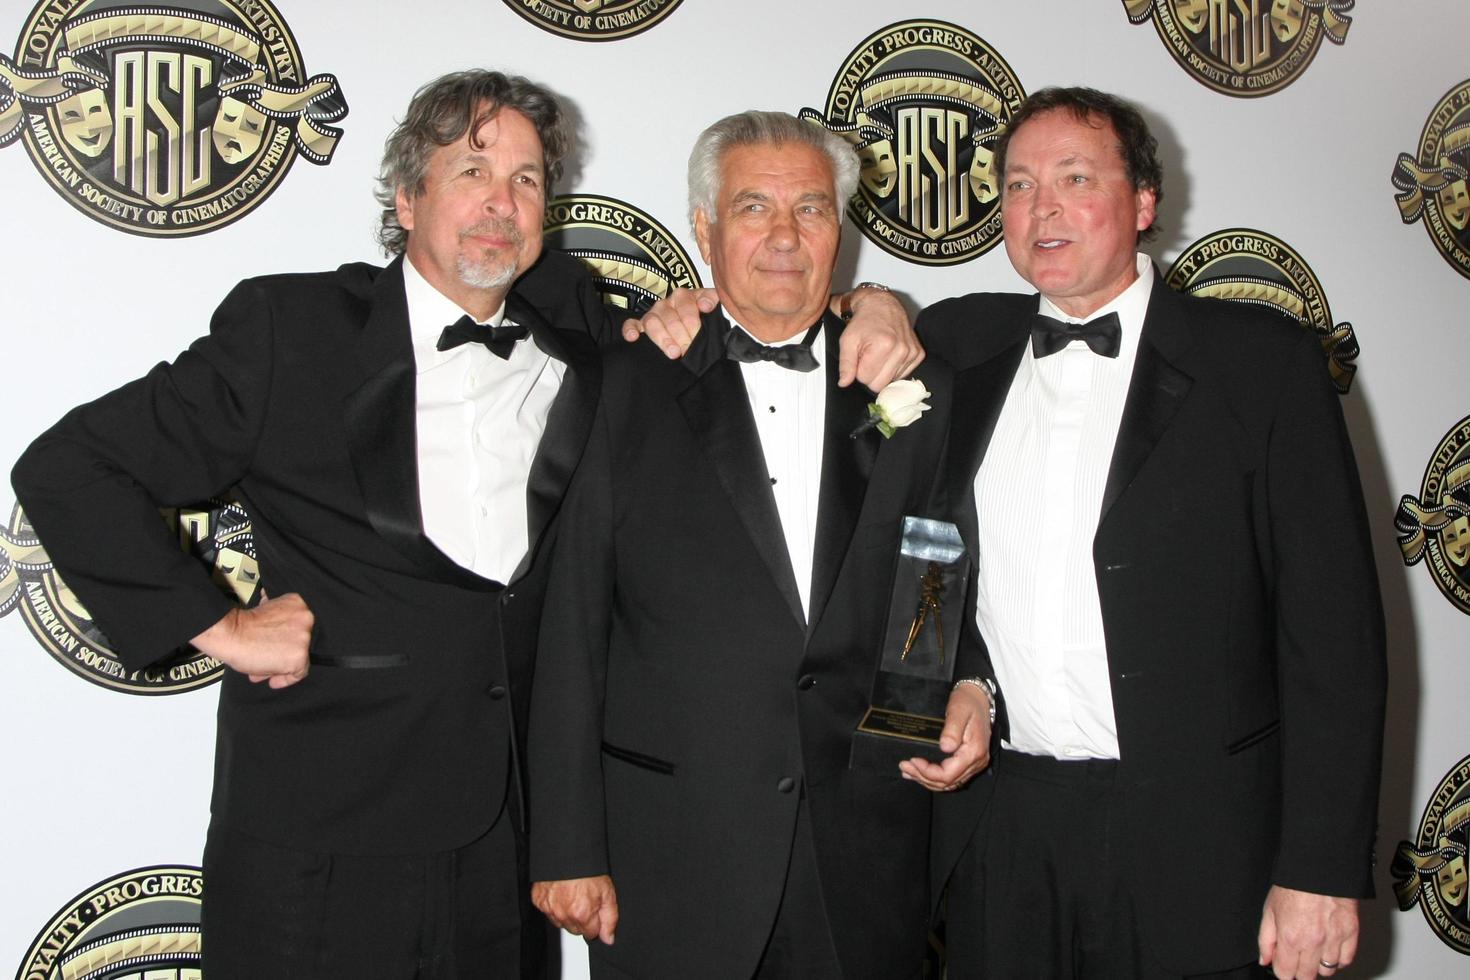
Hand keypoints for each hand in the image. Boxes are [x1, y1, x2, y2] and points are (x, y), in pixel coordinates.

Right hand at [191, 592, 312, 688]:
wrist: (231, 634)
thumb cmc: (242, 625)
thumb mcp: (267, 614)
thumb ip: (280, 623)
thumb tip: (280, 641)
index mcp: (299, 604)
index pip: (301, 628)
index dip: (288, 641)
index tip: (281, 650)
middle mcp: (306, 619)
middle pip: (300, 644)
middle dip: (281, 655)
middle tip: (268, 662)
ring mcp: (304, 638)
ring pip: (298, 659)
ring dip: (280, 667)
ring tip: (263, 672)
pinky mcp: (299, 656)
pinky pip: (298, 673)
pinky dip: (285, 679)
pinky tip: (273, 681)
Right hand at [532, 875, 618, 944]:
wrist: (568, 852)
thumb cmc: (588, 869)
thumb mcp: (607, 892)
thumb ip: (610, 918)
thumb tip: (608, 938)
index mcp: (582, 914)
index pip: (591, 933)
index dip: (595, 922)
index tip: (595, 910)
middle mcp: (563, 914)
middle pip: (576, 930)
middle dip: (582, 919)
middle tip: (585, 900)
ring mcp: (549, 908)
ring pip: (561, 922)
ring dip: (567, 914)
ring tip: (573, 895)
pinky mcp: (539, 901)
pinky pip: (549, 912)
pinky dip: (555, 905)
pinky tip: (561, 893)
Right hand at [622, 288, 717, 357]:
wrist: (691, 327)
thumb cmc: (701, 319)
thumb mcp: (712, 307)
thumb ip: (713, 300)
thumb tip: (706, 305)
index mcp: (684, 296)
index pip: (687, 307)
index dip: (693, 323)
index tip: (697, 335)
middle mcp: (667, 303)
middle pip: (670, 318)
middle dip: (681, 336)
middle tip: (688, 350)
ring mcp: (653, 314)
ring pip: (652, 322)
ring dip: (663, 338)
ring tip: (673, 353)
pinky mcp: (641, 325)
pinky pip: (631, 325)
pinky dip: (630, 330)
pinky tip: (633, 338)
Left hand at [833, 286, 923, 390]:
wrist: (882, 305)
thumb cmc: (863, 322)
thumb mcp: (847, 340)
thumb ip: (846, 364)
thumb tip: (844, 383)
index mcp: (884, 345)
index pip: (866, 379)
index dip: (859, 370)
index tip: (861, 357)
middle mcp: (902, 350)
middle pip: (880, 384)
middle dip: (871, 374)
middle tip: (869, 357)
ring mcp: (912, 352)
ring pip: (892, 381)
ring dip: (883, 371)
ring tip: (879, 354)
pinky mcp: (918, 354)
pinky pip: (903, 375)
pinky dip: (894, 368)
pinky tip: (890, 354)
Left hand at [898, 684, 991, 790]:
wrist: (978, 698)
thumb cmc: (968, 702)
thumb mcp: (958, 711)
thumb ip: (952, 730)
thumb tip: (945, 747)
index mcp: (974, 752)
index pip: (948, 774)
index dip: (928, 772)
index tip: (913, 761)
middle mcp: (976, 762)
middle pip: (947, 782)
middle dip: (923, 777)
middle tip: (904, 767)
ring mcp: (973, 764)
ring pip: (949, 783)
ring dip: (927, 779)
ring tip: (908, 771)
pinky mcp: (968, 762)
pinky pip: (951, 776)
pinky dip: (935, 777)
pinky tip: (920, 773)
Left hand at [1258, 885, 1358, 977]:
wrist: (1319, 869)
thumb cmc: (1294, 885)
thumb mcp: (1270, 910)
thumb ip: (1266, 939)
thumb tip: (1265, 959)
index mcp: (1290, 937)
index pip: (1286, 973)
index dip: (1282, 972)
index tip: (1283, 967)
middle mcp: (1313, 942)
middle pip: (1307, 976)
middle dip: (1299, 972)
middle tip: (1297, 960)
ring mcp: (1334, 939)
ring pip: (1327, 970)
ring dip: (1318, 965)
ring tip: (1313, 952)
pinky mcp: (1351, 933)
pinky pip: (1346, 960)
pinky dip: (1338, 959)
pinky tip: (1329, 950)